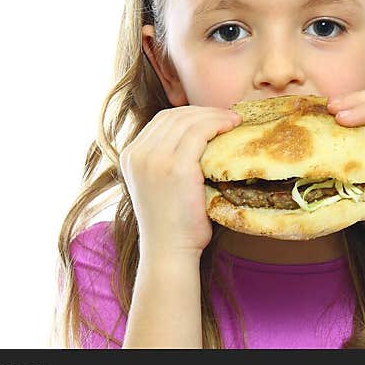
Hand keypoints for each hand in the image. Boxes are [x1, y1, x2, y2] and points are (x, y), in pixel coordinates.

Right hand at [119, 106, 241, 259]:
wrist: (169, 252)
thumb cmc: (172, 224)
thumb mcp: (158, 185)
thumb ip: (166, 159)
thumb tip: (197, 139)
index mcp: (130, 155)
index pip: (162, 121)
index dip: (190, 114)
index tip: (212, 119)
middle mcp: (138, 153)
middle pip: (174, 116)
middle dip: (204, 111)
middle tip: (228, 116)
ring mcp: (154, 159)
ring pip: (188, 120)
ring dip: (214, 115)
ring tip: (234, 120)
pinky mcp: (175, 167)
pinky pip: (199, 132)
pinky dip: (217, 124)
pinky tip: (231, 127)